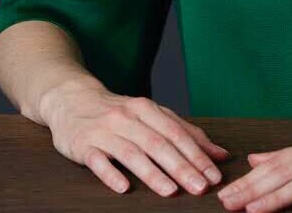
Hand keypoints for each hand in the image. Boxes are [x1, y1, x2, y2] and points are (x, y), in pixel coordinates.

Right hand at [44, 83, 230, 195]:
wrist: (71, 99)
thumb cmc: (119, 112)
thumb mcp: (151, 115)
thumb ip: (184, 132)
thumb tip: (220, 155)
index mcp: (147, 108)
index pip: (176, 133)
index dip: (197, 155)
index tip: (214, 175)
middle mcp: (127, 117)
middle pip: (158, 143)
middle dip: (181, 167)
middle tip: (200, 187)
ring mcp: (104, 131)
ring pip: (132, 153)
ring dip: (152, 173)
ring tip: (171, 191)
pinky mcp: (83, 145)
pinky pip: (98, 160)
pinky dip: (111, 174)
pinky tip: (124, 188)